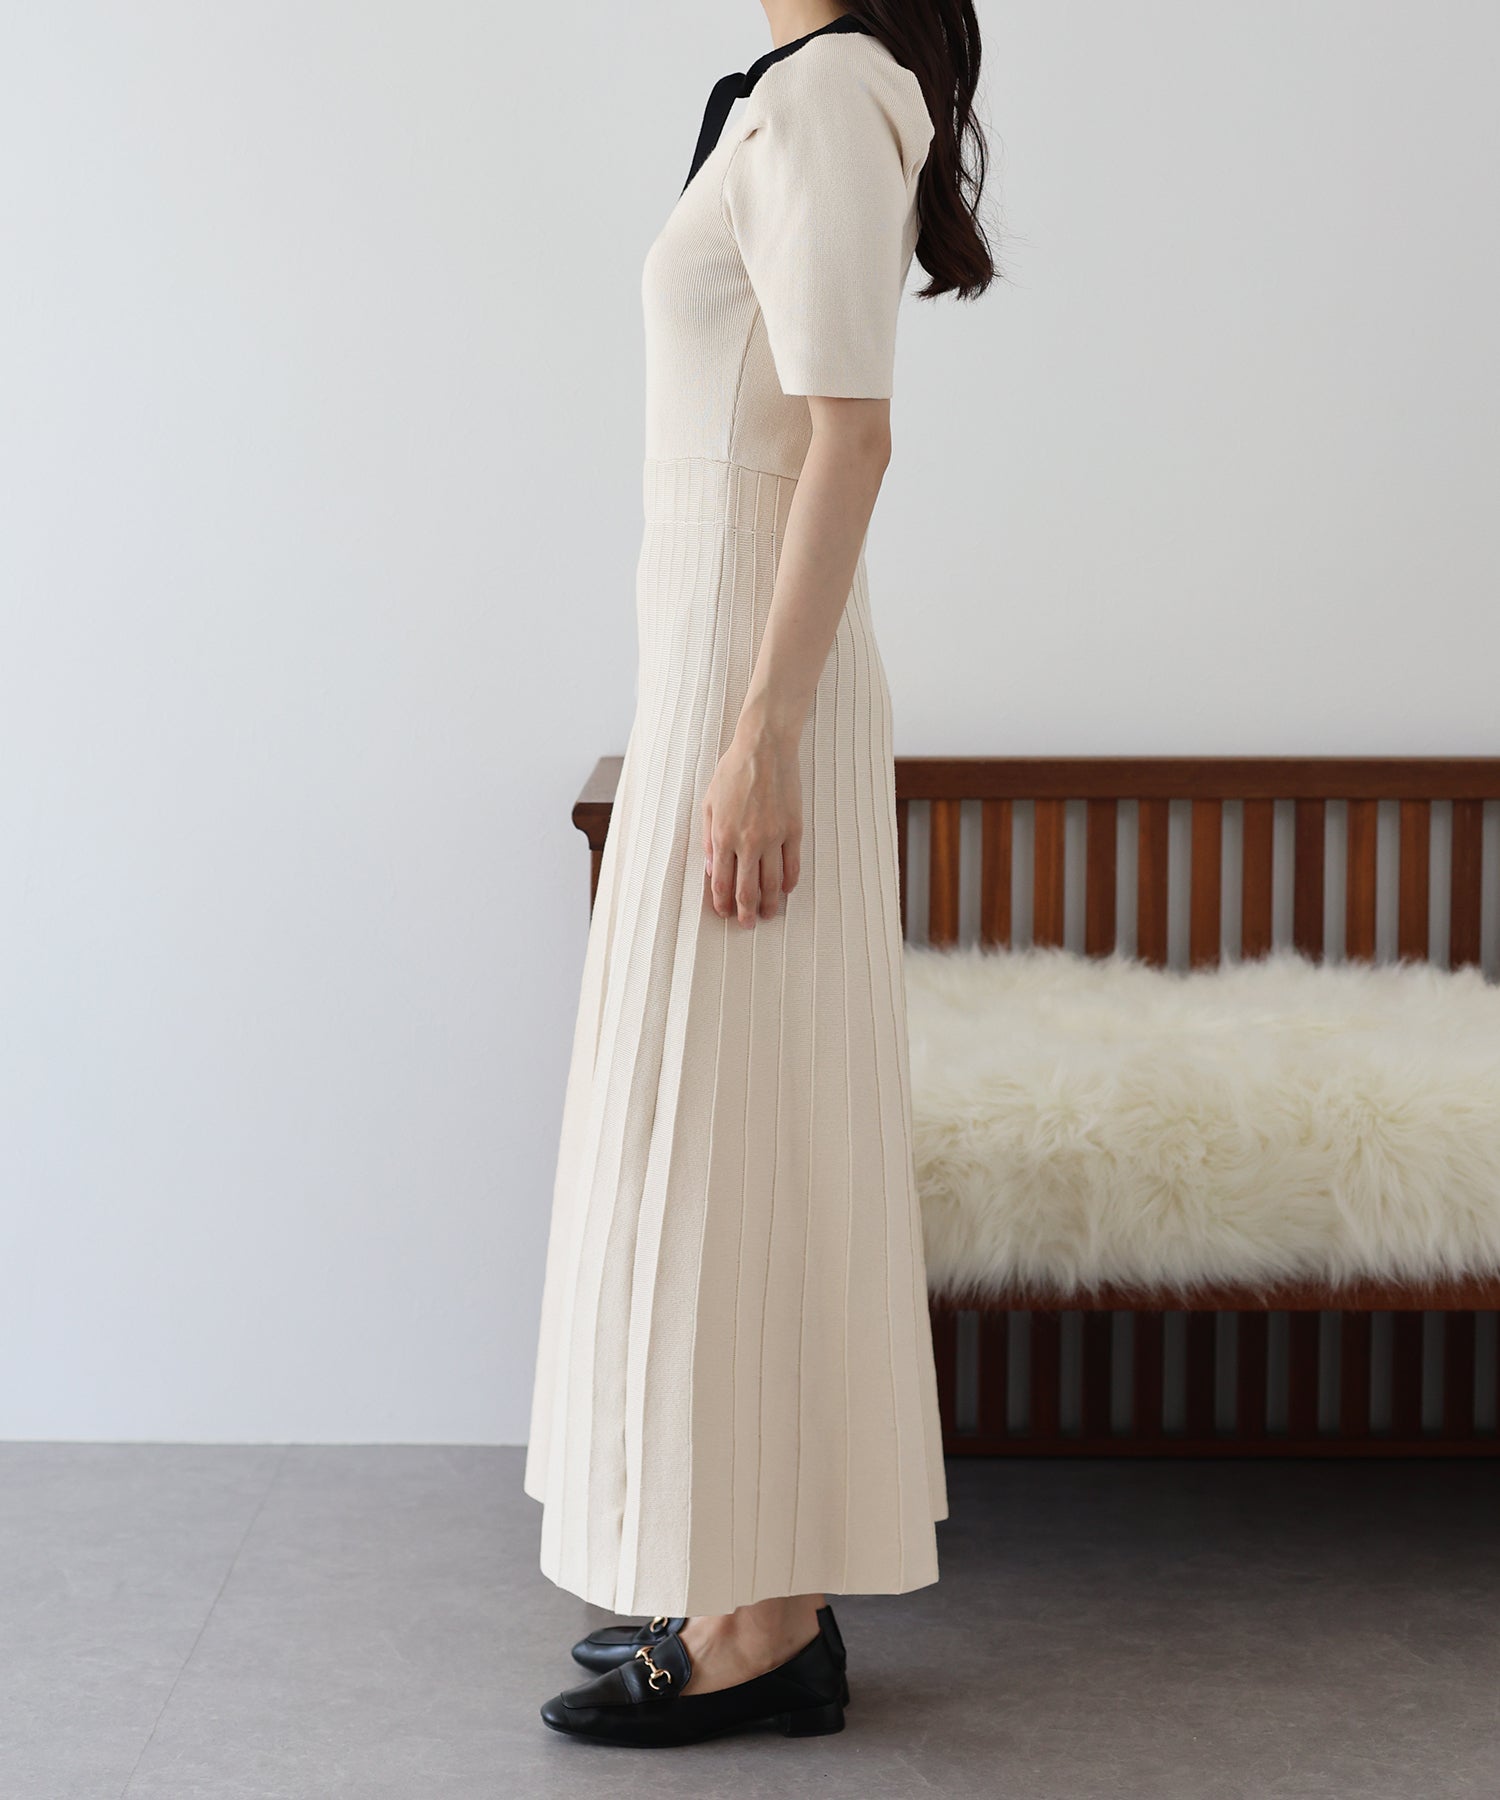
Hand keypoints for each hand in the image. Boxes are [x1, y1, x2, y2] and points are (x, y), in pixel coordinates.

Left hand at [702, 729, 801, 927]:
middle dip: (746, 913)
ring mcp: (774, 838)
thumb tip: (712, 871)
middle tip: (747, 925)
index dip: (723, 904)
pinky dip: (790, 882)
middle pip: (748, 890)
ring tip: (769, 915)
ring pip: (773, 883)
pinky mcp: (794, 830)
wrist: (765, 749)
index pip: (722, 883)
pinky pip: (793, 865)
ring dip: (770, 904)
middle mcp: (749, 842)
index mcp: (724, 836)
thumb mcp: (709, 804)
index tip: (724, 914)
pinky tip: (786, 890)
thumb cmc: (733, 773)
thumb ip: (710, 840)